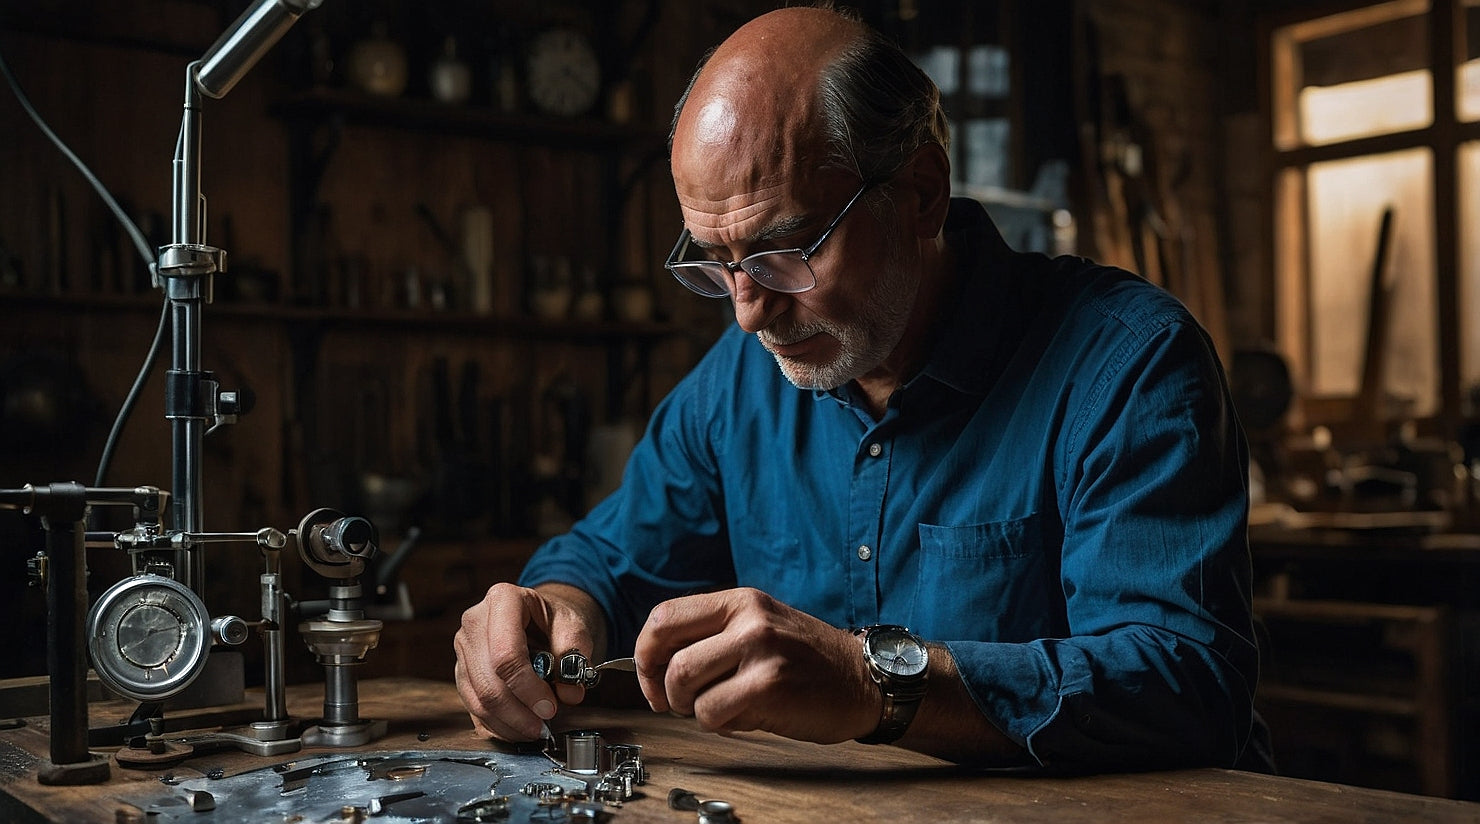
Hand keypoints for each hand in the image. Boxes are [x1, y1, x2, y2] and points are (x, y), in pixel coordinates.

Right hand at [453, 582, 604, 741]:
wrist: (537, 618)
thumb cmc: (552, 620)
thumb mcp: (574, 625)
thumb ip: (576, 655)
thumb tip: (569, 692)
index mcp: (502, 600)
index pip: (506, 654)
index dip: (528, 688)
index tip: (549, 707)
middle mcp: (474, 622)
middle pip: (488, 682)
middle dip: (518, 712)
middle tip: (544, 724)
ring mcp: (464, 649)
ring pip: (478, 700)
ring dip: (509, 723)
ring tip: (535, 728)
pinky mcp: (462, 672)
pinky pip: (474, 709)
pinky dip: (498, 725)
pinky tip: (519, 727)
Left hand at [633, 588, 879, 742]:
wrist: (864, 680)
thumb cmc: (808, 662)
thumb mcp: (759, 627)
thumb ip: (713, 636)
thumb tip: (656, 664)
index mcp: (741, 601)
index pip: (664, 617)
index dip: (646, 655)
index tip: (653, 679)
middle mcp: (749, 618)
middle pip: (668, 656)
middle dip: (664, 691)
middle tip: (681, 704)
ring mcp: (760, 650)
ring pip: (685, 686)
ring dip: (693, 709)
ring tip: (721, 708)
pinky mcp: (769, 685)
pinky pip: (711, 713)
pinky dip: (717, 725)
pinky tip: (744, 717)